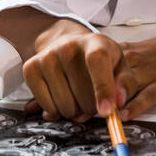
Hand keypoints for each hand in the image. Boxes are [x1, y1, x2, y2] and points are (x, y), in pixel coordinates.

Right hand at [20, 20, 136, 122]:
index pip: (97, 62)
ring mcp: (46, 57)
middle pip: (82, 94)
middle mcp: (67, 46)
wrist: (65, 44)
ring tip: (77, 98)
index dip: (103, 88)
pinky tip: (62, 98)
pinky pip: (47, 107)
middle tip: (93, 101)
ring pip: (65, 106)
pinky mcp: (30, 69)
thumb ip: (125, 84)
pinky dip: (57, 111)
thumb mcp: (119, 65)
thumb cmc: (97, 59)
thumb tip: (117, 102)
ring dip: (75, 112)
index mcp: (95, 42)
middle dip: (92, 108)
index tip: (106, 112)